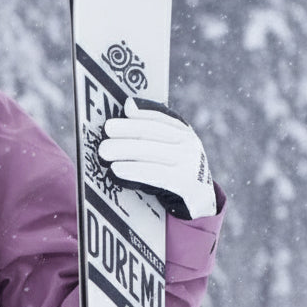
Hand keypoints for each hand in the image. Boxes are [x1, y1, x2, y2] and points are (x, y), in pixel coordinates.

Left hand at [99, 97, 215, 219]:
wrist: (201, 200)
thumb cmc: (175, 171)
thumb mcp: (170, 149)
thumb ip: (152, 130)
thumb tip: (129, 106)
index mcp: (183, 132)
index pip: (158, 118)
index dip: (138, 114)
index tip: (119, 113)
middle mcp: (188, 143)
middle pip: (151, 133)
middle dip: (126, 130)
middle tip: (105, 132)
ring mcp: (188, 163)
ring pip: (150, 152)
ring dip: (124, 150)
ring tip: (104, 151)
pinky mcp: (185, 183)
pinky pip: (154, 174)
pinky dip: (133, 170)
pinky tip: (116, 169)